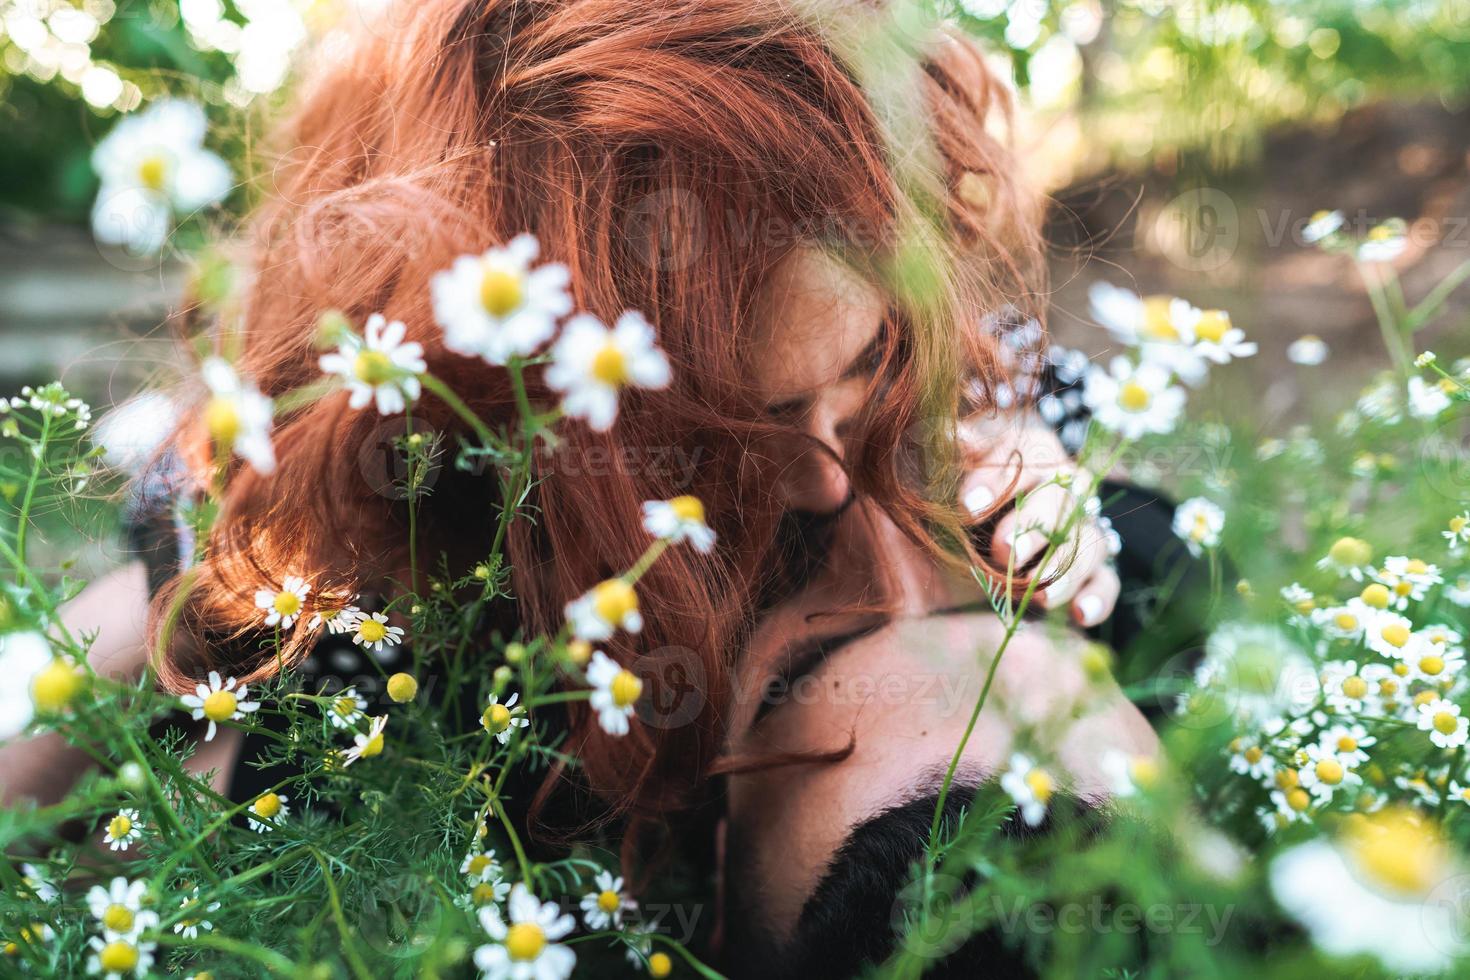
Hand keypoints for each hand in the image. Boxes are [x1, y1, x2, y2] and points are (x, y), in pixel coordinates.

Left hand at [956, 416, 1119, 626]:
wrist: (978, 522)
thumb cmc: (968, 482)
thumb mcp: (956, 460)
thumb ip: (956, 449)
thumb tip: (946, 433)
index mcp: (1037, 453)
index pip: (1028, 458)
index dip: (997, 483)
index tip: (965, 508)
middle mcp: (1068, 488)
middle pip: (1064, 503)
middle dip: (1035, 528)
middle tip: (1004, 552)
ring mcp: (1083, 529)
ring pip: (1091, 543)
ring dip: (1066, 568)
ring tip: (1040, 592)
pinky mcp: (1089, 570)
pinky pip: (1107, 580)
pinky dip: (1098, 597)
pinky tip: (1080, 615)